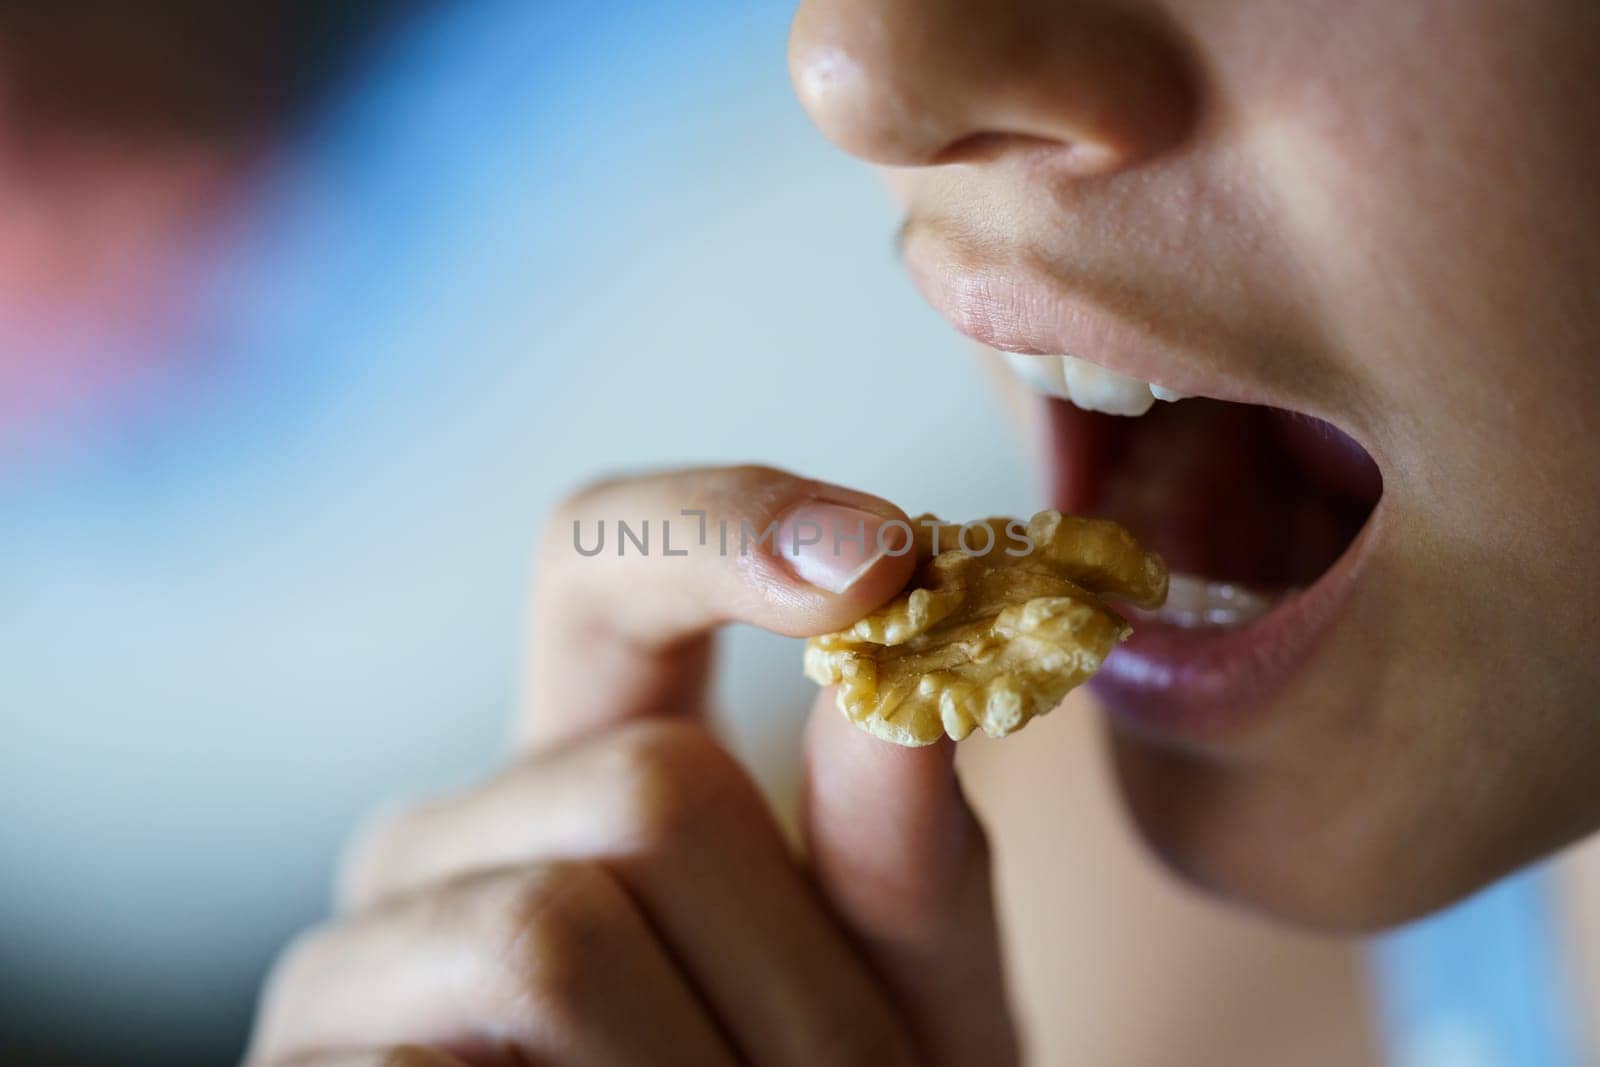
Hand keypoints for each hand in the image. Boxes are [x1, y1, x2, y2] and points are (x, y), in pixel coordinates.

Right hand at [246, 466, 1020, 1066]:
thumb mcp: (904, 998)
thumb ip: (907, 851)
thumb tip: (905, 648)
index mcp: (589, 769)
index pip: (599, 561)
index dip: (725, 520)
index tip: (887, 558)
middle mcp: (452, 835)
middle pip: (652, 788)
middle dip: (807, 978)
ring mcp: (355, 959)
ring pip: (553, 936)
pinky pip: (432, 1066)